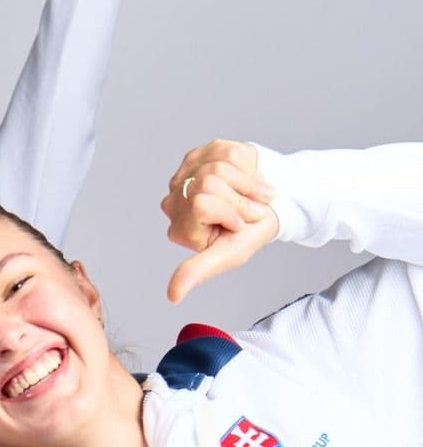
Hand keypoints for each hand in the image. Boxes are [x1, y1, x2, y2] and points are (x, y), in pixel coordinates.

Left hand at [161, 140, 279, 302]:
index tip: (238, 225)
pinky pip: (228, 150)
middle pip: (209, 182)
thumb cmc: (250, 233)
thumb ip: (198, 270)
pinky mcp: (201, 155)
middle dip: (241, 197)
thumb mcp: (228, 255)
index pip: (202, 202)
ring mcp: (186, 175)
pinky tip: (246, 178)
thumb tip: (173, 295)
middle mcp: (175, 202)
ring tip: (251, 195)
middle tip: (248, 210)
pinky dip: (247, 165)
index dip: (231, 211)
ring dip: (248, 182)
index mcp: (179, 227)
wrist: (273, 206)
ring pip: (219, 164)